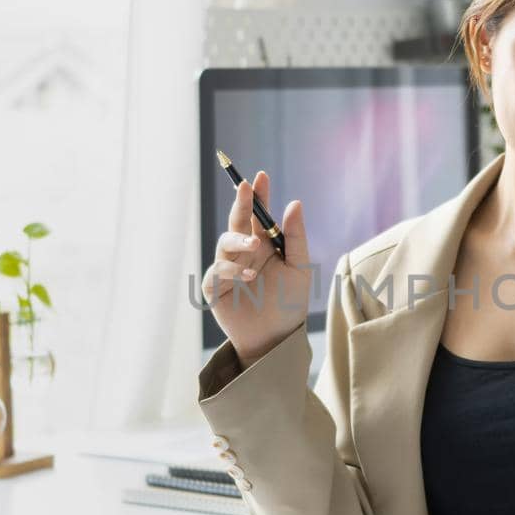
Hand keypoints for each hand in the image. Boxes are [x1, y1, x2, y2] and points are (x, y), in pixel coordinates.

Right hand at [201, 170, 311, 364]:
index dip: (258, 195)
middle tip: (245, 187)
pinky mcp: (214, 287)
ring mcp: (228, 268)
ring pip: (224, 242)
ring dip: (239, 239)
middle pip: (237, 220)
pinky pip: (217, 270)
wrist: (276, 338)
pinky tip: (249, 277)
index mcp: (264, 244)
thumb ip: (296, 236)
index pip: (258, 214)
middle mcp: (243, 252)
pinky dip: (232, 270)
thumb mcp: (300, 268)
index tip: (261, 176)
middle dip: (241, 202)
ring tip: (255, 246)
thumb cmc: (289, 303)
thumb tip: (294, 202)